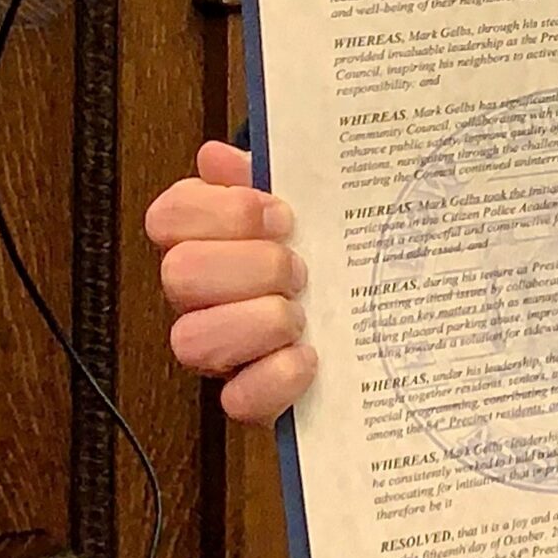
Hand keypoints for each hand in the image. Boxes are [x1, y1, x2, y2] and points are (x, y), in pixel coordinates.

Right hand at [143, 140, 315, 422]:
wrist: (388, 314)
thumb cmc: (338, 252)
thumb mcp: (318, 203)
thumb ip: (275, 173)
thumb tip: (217, 156)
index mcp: (214, 240)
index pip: (170, 215)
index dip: (222, 212)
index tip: (283, 216)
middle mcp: (206, 297)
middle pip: (179, 274)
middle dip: (251, 267)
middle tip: (300, 268)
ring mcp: (224, 350)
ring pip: (190, 341)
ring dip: (259, 321)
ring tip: (303, 314)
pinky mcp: (254, 397)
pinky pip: (236, 401)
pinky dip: (276, 379)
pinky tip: (310, 357)